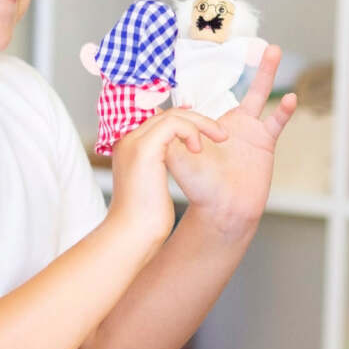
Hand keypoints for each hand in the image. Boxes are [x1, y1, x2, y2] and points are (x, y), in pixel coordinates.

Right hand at [109, 108, 226, 243]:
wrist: (132, 234)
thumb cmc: (143, 219)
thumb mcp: (153, 184)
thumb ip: (160, 165)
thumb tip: (180, 155)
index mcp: (128, 147)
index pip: (156, 118)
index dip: (182, 118)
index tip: (203, 126)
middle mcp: (128, 140)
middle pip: (166, 114)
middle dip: (197, 120)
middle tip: (220, 134)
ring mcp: (134, 142)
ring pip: (172, 115)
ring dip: (201, 124)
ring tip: (219, 138)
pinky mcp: (145, 149)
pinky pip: (173, 124)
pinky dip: (191, 131)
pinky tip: (198, 149)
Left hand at [167, 44, 296, 236]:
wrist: (221, 211)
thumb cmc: (197, 188)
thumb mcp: (174, 156)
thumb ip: (166, 132)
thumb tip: (149, 109)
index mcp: (207, 123)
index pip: (209, 93)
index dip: (202, 76)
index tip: (197, 47)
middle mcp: (229, 122)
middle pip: (239, 86)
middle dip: (246, 65)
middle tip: (251, 39)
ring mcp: (249, 130)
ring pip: (260, 94)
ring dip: (267, 72)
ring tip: (272, 50)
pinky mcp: (265, 142)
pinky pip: (276, 122)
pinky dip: (284, 110)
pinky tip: (290, 98)